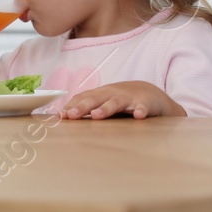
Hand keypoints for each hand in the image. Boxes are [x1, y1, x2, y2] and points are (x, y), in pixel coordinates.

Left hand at [61, 81, 185, 119]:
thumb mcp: (104, 102)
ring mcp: (129, 97)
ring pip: (116, 102)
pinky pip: (143, 107)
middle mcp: (113, 93)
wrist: (151, 94)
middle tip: (72, 115)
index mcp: (101, 94)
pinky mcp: (145, 103)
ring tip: (96, 115)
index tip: (61, 117)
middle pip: (96, 98)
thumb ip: (87, 109)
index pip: (83, 98)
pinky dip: (141, 110)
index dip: (72, 106)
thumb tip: (63, 118)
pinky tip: (138, 116)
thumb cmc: (122, 101)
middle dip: (83, 106)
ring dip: (106, 108)